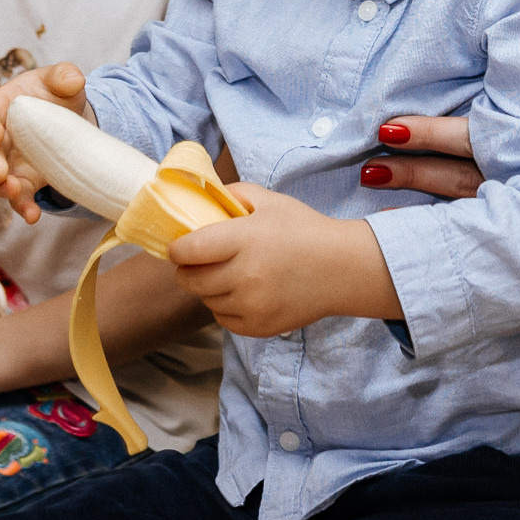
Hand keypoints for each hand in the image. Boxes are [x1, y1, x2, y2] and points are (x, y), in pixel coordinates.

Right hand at [0, 63, 89, 222]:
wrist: (68, 118)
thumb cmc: (56, 94)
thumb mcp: (62, 80)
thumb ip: (64, 75)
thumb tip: (73, 79)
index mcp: (1, 106)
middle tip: (1, 173)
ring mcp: (6, 162)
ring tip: (15, 194)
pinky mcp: (21, 181)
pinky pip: (15, 197)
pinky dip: (22, 206)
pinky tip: (32, 216)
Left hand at [168, 183, 399, 335]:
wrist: (342, 268)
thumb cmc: (305, 230)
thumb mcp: (271, 201)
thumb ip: (234, 194)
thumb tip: (202, 199)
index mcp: (244, 239)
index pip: (188, 250)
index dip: (177, 249)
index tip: (180, 246)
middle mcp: (245, 274)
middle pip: (190, 280)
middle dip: (188, 269)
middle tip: (201, 261)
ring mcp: (251, 304)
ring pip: (206, 300)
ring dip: (210, 288)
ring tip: (231, 274)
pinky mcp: (258, 326)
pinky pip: (223, 319)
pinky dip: (227, 307)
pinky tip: (245, 292)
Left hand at [360, 105, 519, 218]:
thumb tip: (511, 13)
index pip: (476, 137)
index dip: (429, 134)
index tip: (387, 128)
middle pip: (460, 176)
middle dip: (413, 171)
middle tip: (367, 162)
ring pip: (466, 201)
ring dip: (420, 192)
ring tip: (376, 179)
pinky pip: (483, 221)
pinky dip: (446, 222)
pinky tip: (413, 219)